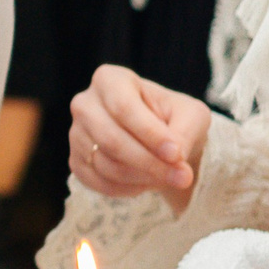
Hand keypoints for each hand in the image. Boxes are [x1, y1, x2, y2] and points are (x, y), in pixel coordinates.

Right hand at [69, 65, 211, 213]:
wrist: (161, 139)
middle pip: (111, 139)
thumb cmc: (175, 119)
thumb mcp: (192, 116)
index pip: (123, 108)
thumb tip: (173, 157)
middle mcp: (85, 104)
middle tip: (181, 177)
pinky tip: (146, 182)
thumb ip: (185, 132)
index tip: (177, 155)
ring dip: (143, 178)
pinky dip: (127, 189)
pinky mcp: (76, 161)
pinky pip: (98, 182)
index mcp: (110, 79)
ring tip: (168, 177)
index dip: (150, 133)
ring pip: (105, 164)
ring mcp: (76, 134)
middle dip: (149, 163)